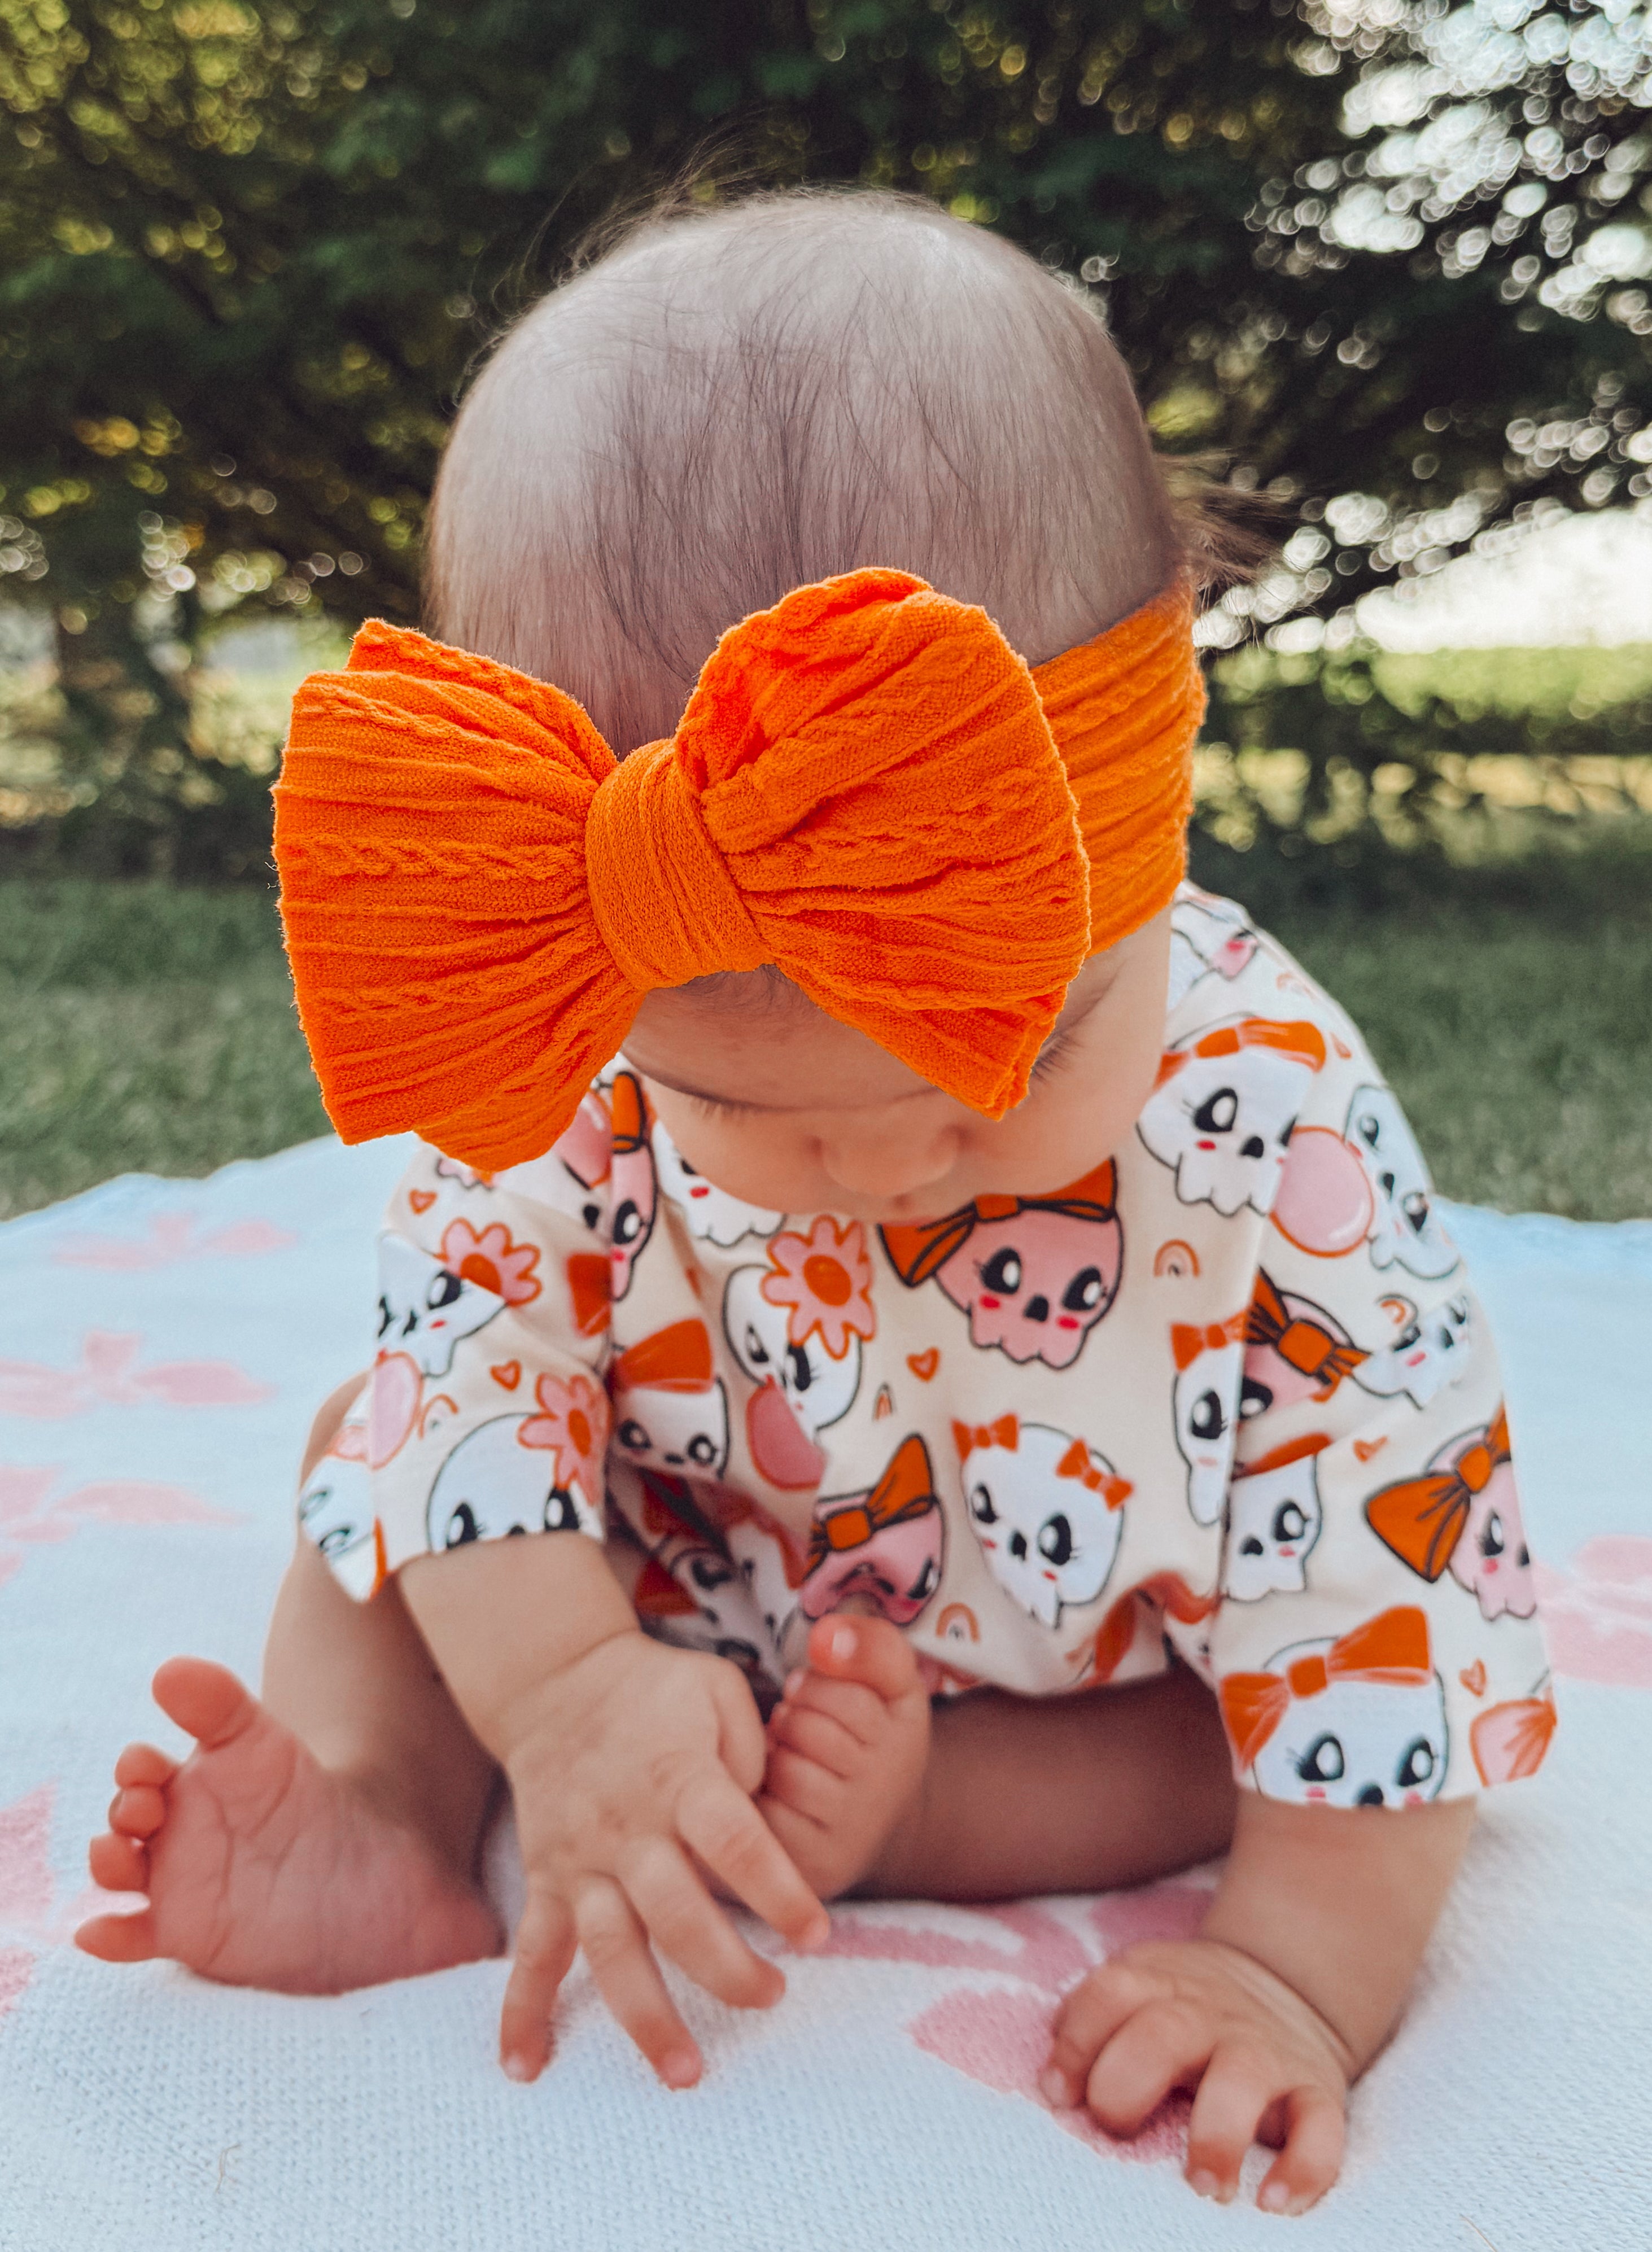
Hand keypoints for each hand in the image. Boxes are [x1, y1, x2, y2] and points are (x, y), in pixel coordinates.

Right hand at [492, 1630, 829, 2087]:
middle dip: (728, 1969)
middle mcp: (627, 1829)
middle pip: (676, 1914)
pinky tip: (526, 2066)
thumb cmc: (656, 1691)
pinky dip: (523, 2012)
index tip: (817, 1934)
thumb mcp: (717, 1691)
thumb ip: (753, 1749)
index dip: (779, 1891)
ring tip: (686, 2072)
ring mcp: (580, 1861)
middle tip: (773, 1998)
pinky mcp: (546, 1881)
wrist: (557, 1681)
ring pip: (610, 1950)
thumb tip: (766, 1812)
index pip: (734, 1843)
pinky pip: (530, 1954)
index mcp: (679, 1779)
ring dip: (646, 2017)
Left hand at [1042, 1937, 1353, 2214]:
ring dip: (1216, 2135)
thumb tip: (1052, 2086)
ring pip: (1242, 2080)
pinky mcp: (1316, 2088)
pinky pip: (1321, 2127)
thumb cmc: (1183, 2009)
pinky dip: (1304, 2167)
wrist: (1284, 1981)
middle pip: (1162, 2034)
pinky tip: (1273, 2202)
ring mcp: (1264, 2050)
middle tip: (1115, 2127)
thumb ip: (1091, 2022)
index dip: (1075, 2044)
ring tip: (1200, 2184)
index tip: (1057, 2095)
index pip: (1108, 1994)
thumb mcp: (1139, 1989)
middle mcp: (1209, 2013)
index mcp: (1158, 1984)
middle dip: (1128, 2082)